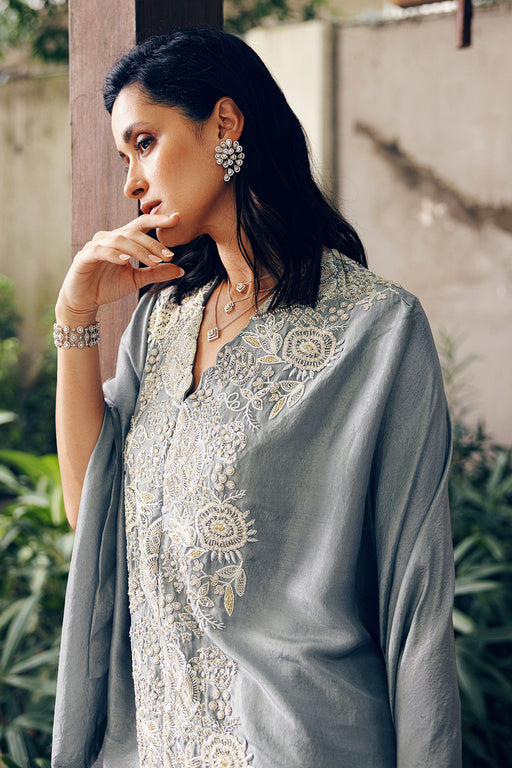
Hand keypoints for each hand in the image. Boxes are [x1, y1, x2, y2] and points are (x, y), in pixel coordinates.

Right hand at [56, 213, 183, 322]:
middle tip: (168, 256)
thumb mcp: (137, 280)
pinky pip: (100, 251)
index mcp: (122, 240)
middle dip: (152, 243)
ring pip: (119, 240)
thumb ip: (156, 272)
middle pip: (133, 232)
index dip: (158, 219)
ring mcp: (96, 246)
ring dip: (138, 250)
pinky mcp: (85, 257)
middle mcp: (109, 238)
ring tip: (153, 263)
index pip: (142, 224)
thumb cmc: (107, 286)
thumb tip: (180, 269)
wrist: (83, 300)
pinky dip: (114, 254)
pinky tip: (125, 261)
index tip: (176, 218)